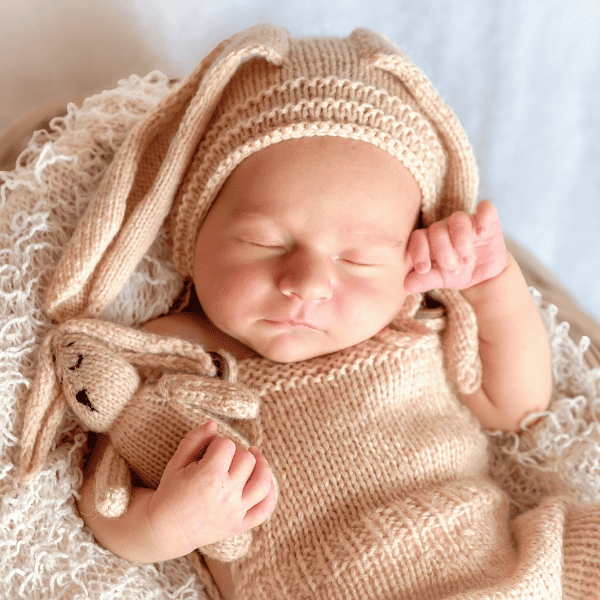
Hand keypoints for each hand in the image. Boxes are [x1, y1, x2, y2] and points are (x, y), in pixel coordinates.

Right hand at [146, 420, 275, 558]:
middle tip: (223, 457)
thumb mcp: (177, 462)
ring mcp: (235, 512)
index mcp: (209, 476)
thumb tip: (214, 423)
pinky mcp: (240, 525)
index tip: (209, 450)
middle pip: (247, 459)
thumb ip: (195, 439)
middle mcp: (226, 494)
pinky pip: (265, 509)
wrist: (166, 530)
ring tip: (254, 457)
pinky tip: (265, 481)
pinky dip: (271, 494)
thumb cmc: (170, 492)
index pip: (227, 445)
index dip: (218, 444)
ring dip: (261, 465)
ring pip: (262, 481)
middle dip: (236, 452)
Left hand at [404, 200, 506, 293]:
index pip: (418, 237)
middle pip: (437, 229)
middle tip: (452, 268)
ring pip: (458, 219)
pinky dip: (483, 218)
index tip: (424, 269)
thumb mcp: (440, 279)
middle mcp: (445, 227)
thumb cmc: (457, 273)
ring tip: (467, 260)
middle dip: (443, 251)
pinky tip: (482, 233)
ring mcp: (466, 221)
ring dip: (461, 240)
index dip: (419, 251)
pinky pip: (485, 208)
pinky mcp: (487, 219)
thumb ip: (424, 280)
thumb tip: (406, 286)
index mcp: (429, 239)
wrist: (484, 275)